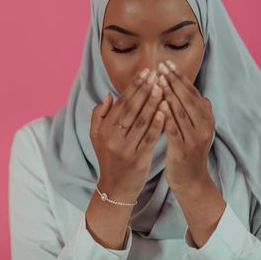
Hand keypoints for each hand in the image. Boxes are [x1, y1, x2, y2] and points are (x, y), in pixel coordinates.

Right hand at [90, 68, 166, 202]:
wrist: (115, 187)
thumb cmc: (108, 157)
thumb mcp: (95, 135)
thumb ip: (99, 114)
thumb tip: (109, 94)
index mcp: (104, 128)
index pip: (121, 102)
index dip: (134, 86)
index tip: (145, 73)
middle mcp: (113, 136)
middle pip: (131, 108)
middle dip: (144, 90)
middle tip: (155, 74)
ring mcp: (125, 147)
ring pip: (141, 121)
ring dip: (152, 103)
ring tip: (162, 87)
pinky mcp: (138, 158)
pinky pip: (149, 137)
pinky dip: (157, 123)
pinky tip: (165, 110)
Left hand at [157, 60, 215, 193]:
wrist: (192, 181)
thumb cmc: (187, 151)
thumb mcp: (194, 128)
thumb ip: (190, 109)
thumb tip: (183, 87)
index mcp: (206, 118)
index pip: (192, 92)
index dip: (179, 77)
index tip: (167, 63)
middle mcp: (204, 125)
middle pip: (188, 98)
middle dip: (173, 80)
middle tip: (160, 66)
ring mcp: (195, 138)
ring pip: (182, 111)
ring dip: (169, 94)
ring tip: (158, 79)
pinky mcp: (184, 149)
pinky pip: (175, 129)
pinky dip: (167, 116)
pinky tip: (158, 104)